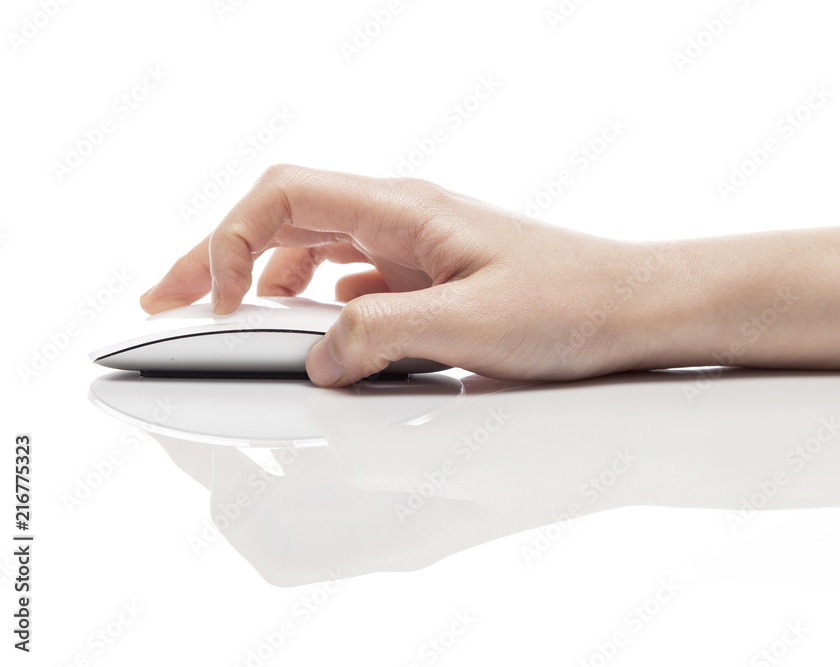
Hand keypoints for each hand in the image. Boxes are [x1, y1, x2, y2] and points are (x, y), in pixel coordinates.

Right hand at [140, 165, 671, 385]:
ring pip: (317, 248)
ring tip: (226, 312)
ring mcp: (417, 249)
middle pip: (285, 218)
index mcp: (403, 211)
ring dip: (264, 276)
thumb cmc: (574, 303)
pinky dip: (316, 301)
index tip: (216, 302)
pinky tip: (313, 328)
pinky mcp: (434, 279)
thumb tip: (318, 358)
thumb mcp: (471, 325)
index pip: (284, 198)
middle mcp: (404, 220)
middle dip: (220, 255)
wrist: (635, 307)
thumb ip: (382, 337)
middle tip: (168, 296)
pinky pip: (355, 280)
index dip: (230, 242)